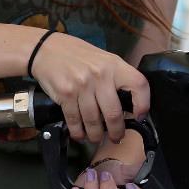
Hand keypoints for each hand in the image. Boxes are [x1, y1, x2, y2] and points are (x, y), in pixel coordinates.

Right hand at [30, 32, 149, 143]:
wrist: (46, 49)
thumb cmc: (77, 55)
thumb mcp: (102, 59)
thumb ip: (115, 78)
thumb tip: (127, 104)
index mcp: (114, 65)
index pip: (139, 85)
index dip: (143, 104)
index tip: (139, 116)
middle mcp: (100, 75)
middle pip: (114, 113)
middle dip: (116, 131)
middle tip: (116, 137)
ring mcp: (82, 86)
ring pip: (94, 121)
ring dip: (96, 135)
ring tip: (96, 138)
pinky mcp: (66, 95)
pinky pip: (75, 120)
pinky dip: (78, 132)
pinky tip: (80, 134)